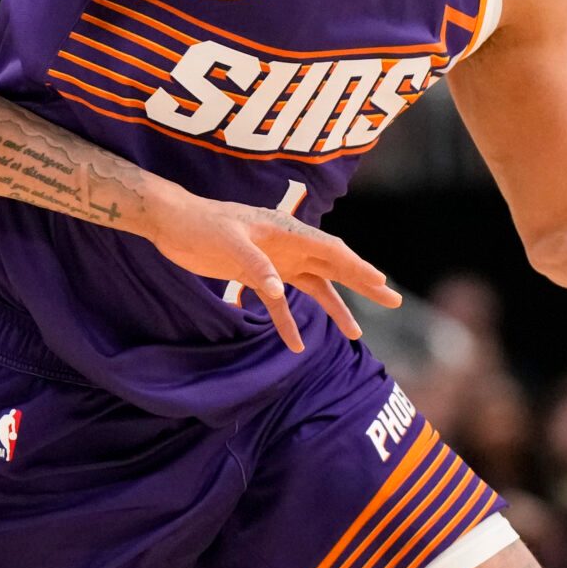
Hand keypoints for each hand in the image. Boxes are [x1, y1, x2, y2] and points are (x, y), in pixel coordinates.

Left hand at [139, 189, 399, 352]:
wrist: (173, 223)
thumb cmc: (202, 224)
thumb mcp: (229, 243)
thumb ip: (254, 265)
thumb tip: (276, 288)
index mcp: (287, 231)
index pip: (331, 250)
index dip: (357, 267)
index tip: (380, 283)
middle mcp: (288, 246)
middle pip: (333, 267)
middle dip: (363, 283)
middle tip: (393, 300)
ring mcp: (274, 261)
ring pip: (313, 286)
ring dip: (334, 308)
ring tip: (354, 333)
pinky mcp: (256, 275)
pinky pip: (279, 303)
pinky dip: (288, 322)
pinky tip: (296, 344)